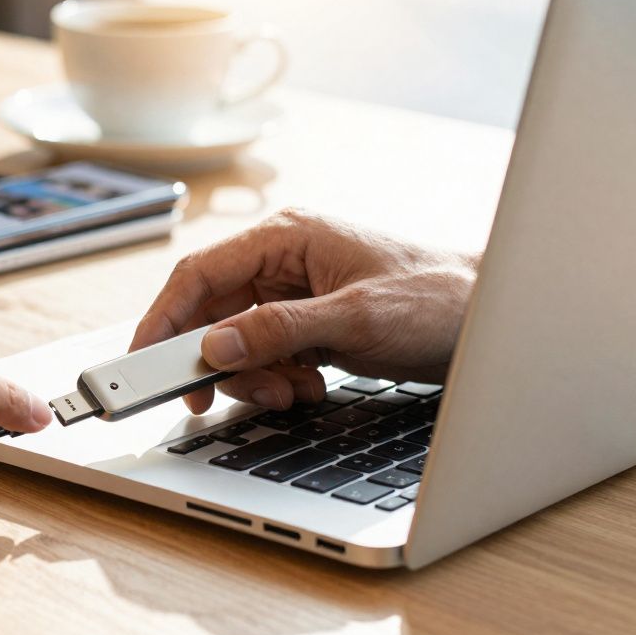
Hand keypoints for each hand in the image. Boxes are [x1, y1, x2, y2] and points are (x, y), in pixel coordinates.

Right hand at [131, 209, 478, 413]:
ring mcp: (296, 295)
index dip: (162, 319)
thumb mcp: (355, 319)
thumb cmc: (439, 299)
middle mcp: (283, 262)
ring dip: (251, 376)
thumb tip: (215, 346)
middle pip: (212, 314)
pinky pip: (266, 357)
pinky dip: (276, 381)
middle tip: (219, 397)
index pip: (198, 275)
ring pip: (236, 342)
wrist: (493, 322)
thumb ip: (279, 331)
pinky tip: (309, 387)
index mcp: (287, 237)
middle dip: (216, 361)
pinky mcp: (310, 326)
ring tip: (291, 391)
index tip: (142, 362)